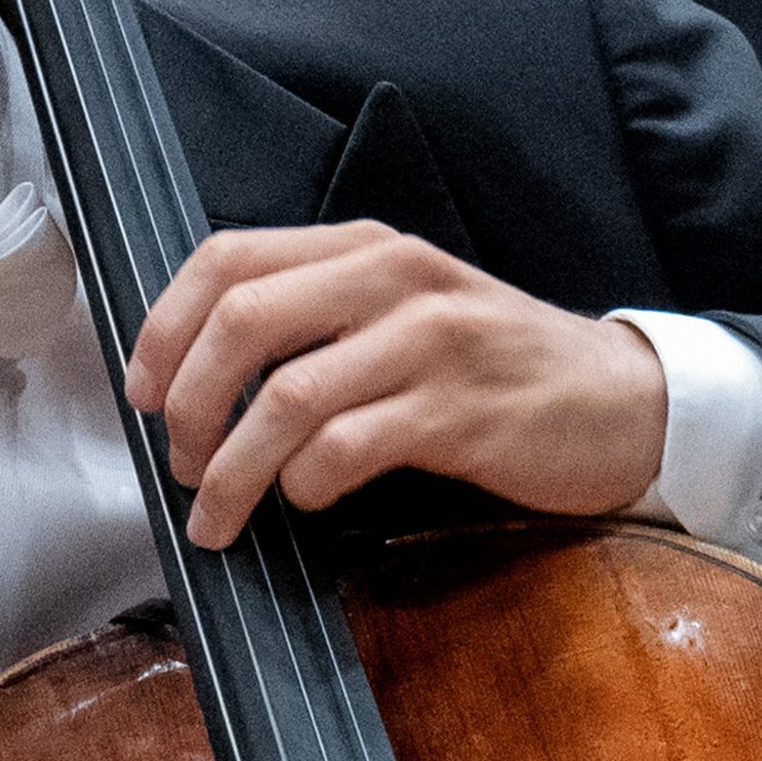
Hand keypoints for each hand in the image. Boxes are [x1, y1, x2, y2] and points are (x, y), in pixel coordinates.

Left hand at [126, 223, 667, 539]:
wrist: (622, 401)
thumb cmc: (492, 369)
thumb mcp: (400, 315)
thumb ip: (314, 322)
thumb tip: (195, 379)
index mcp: (363, 248)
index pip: (226, 259)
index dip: (164, 327)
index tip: (139, 392)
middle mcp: (393, 278)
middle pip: (241, 320)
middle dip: (186, 402)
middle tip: (180, 461)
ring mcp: (431, 342)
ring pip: (286, 397)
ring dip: (232, 468)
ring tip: (218, 512)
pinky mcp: (461, 411)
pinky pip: (348, 447)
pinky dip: (305, 483)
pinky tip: (306, 500)